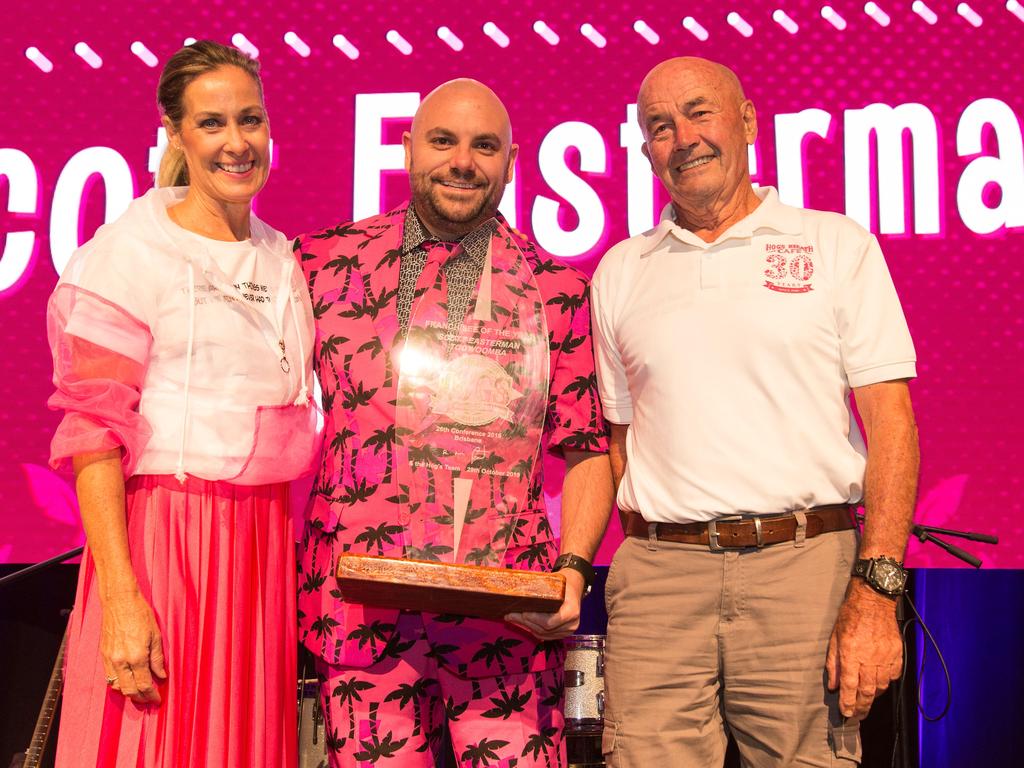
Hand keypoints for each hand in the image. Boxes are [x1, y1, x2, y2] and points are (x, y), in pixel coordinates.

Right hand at [101, 589, 166, 704]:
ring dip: (128, 693)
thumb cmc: (140, 614)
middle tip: (149, 700)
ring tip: (139, 693)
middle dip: (140, 698)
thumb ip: (158, 658)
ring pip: (117, 686)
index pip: (144, 685)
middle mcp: (121, 661)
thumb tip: (161, 675)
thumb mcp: (156, 635)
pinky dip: (118, 683)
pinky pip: (109, 676)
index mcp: (137, 656)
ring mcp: (110, 659)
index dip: (151, 695)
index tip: (157, 700)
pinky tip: (127, 682)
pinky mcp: (104, 654)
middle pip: (129, 690)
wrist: (119, 601)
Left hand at [504, 569, 583, 640]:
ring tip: (513, 618)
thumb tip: (518, 593)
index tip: (522, 612)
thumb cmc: (564, 583)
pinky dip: (532, 629)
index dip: (534, 619)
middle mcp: (571, 624)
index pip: (549, 622)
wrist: (574, 586)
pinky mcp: (562, 633)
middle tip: (510, 614)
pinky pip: (544, 636)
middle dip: (525, 622)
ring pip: (542, 634)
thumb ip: (540, 590)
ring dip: (526, 626)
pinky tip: (523, 622)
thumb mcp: (555, 583)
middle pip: (544, 629)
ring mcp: (567, 631)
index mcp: (571, 611)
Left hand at [826, 580, 902, 718]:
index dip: (848, 702)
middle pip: (867, 690)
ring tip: (866, 702)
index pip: (849, 685)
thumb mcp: (835, 637)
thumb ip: (833, 663)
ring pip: (881, 685)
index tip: (846, 712)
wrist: (873, 600)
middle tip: (858, 715)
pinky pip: (893, 675)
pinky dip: (886, 683)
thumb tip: (833, 685)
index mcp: (851, 652)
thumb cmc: (850, 616)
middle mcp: (869, 657)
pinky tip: (880, 685)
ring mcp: (885, 656)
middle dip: (862, 706)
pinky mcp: (897, 653)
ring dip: (873, 697)